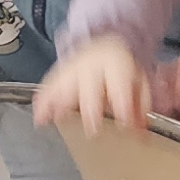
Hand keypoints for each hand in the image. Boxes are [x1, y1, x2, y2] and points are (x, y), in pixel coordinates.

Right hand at [33, 36, 150, 134]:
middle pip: (90, 87)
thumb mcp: (138, 84)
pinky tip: (39, 116)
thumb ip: (140, 108)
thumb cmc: (121, 71)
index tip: (123, 123)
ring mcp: (73, 67)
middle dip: (91, 109)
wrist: (104, 47)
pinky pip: (48, 86)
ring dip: (57, 103)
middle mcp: (93, 64)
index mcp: (116, 63)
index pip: (119, 85)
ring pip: (64, 84)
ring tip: (49, 119)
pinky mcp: (59, 73)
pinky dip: (43, 101)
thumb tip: (141, 132)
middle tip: (92, 129)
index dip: (122, 104)